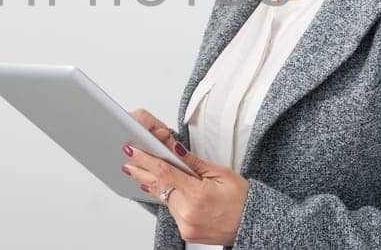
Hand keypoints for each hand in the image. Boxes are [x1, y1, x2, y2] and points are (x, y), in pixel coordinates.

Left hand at [122, 110, 248, 246]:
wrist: (251, 223)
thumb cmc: (241, 198)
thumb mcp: (220, 173)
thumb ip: (192, 162)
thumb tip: (173, 147)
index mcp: (198, 195)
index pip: (164, 173)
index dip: (146, 160)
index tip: (133, 151)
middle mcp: (189, 213)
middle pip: (160, 187)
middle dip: (144, 173)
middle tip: (128, 161)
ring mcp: (186, 226)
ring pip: (165, 200)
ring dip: (158, 186)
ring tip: (146, 172)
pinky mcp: (186, 233)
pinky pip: (172, 211)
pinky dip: (170, 199)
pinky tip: (167, 190)